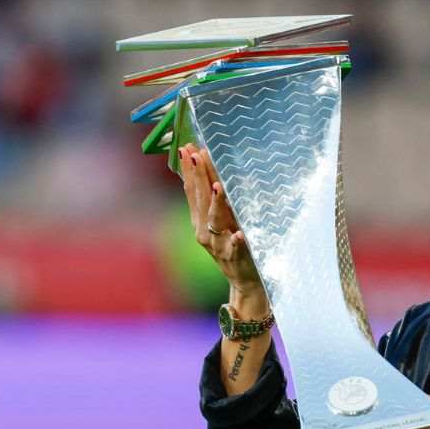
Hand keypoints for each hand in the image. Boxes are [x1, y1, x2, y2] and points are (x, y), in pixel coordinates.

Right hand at [179, 143, 262, 296]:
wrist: (243, 280)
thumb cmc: (233, 247)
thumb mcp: (220, 221)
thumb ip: (213, 201)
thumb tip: (209, 173)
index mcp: (200, 221)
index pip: (192, 191)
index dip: (189, 170)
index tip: (186, 149)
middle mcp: (204, 231)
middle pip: (201, 200)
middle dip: (198, 176)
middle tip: (196, 155)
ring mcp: (218, 245)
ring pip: (215, 221)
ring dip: (217, 204)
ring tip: (218, 187)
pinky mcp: (235, 258)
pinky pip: (235, 249)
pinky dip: (236, 242)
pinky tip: (239, 235)